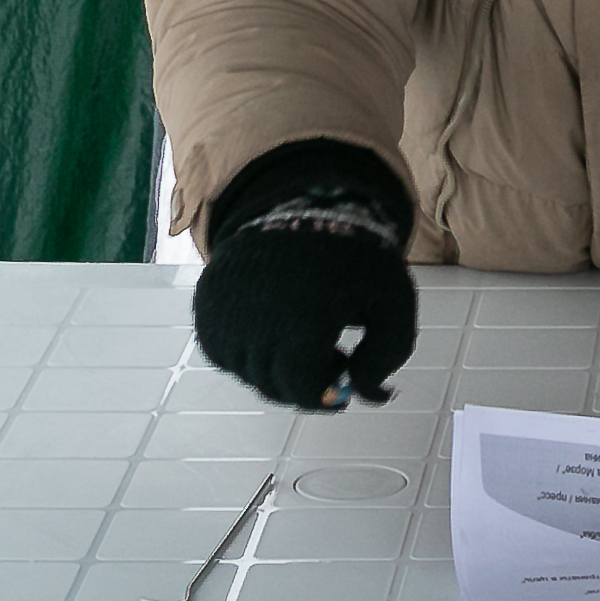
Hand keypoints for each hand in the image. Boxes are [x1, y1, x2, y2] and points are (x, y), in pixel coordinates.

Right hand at [192, 140, 420, 409]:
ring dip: (277, 368)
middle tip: (331, 356)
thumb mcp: (391, 298)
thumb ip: (388, 353)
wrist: (303, 205)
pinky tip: (276, 326)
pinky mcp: (207, 306)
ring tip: (304, 332)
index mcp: (302, 318)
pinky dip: (248, 352)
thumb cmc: (351, 253)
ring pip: (248, 373)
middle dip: (306, 382)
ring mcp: (225, 313)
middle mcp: (256, 319)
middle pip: (274, 386)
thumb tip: (374, 395)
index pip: (303, 388)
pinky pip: (224, 353)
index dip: (327, 395)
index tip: (341, 382)